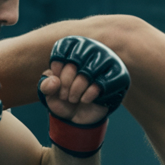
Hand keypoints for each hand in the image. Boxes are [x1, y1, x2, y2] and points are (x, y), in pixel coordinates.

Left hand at [37, 36, 130, 156]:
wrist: (79, 117)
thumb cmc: (64, 98)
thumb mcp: (49, 92)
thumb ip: (46, 84)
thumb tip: (55, 81)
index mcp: (74, 48)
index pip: (64, 48)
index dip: (56, 67)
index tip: (56, 82)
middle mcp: (93, 50)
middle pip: (75, 60)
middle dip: (65, 81)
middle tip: (64, 95)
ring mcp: (107, 63)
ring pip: (88, 72)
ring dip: (76, 89)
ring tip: (73, 99)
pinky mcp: (118, 78)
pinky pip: (101, 84)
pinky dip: (88, 95)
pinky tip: (85, 100)